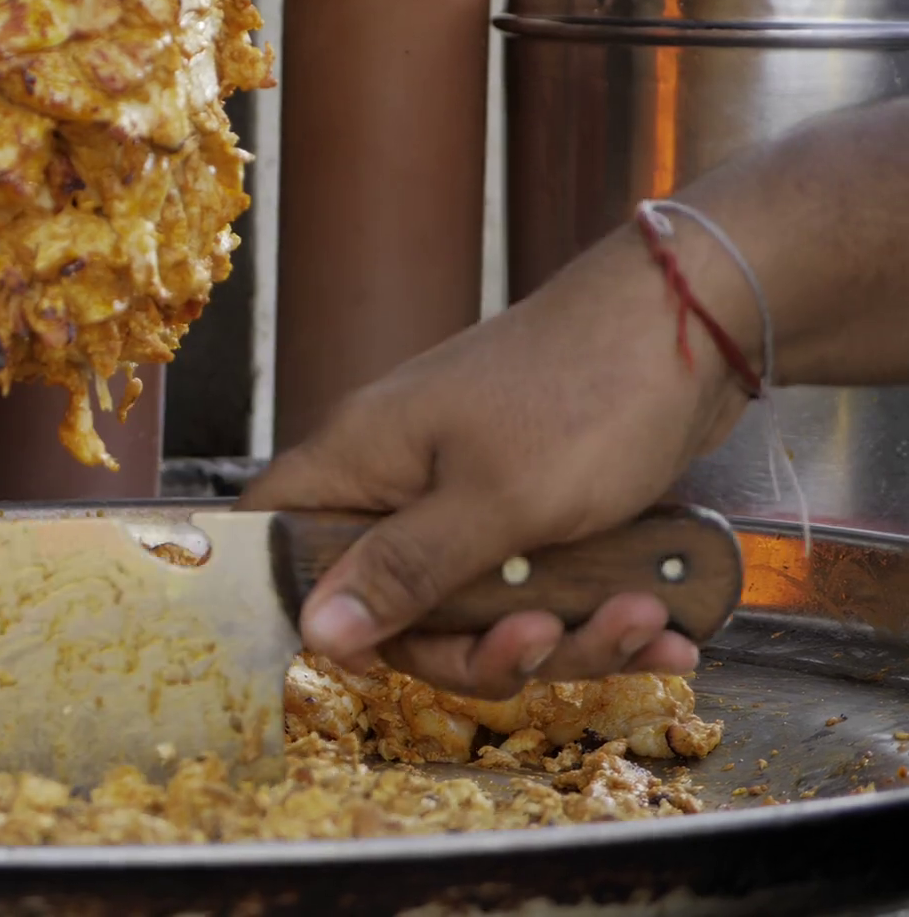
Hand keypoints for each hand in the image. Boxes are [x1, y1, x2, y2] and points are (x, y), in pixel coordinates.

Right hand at [242, 222, 758, 697]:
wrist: (700, 322)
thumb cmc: (588, 394)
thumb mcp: (495, 502)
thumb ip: (402, 571)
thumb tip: (312, 631)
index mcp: (364, 459)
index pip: (279, 539)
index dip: (309, 610)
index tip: (379, 657)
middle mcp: (403, 479)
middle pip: (399, 606)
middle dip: (483, 647)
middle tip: (547, 638)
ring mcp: (470, 493)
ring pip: (483, 608)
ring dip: (567, 635)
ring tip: (646, 619)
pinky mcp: (534, 507)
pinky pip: (543, 587)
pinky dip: (602, 613)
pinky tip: (666, 625)